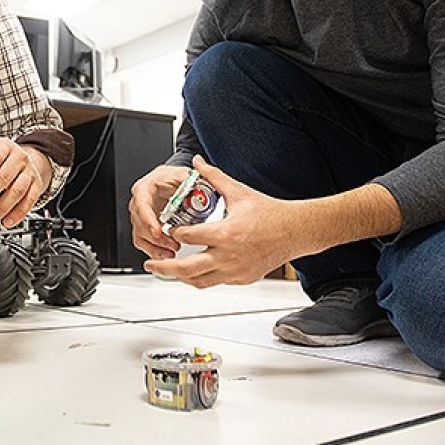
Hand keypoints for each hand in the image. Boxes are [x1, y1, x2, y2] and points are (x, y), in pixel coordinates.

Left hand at [0, 138, 50, 227]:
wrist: (27, 160)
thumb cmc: (2, 160)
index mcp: (4, 147)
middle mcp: (19, 158)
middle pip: (3, 177)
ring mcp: (30, 172)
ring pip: (17, 191)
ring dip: (0, 208)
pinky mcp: (37, 186)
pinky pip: (29, 202)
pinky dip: (17, 214)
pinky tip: (6, 221)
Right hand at [128, 164, 192, 259]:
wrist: (171, 182)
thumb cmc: (173, 178)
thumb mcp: (184, 174)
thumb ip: (192, 179)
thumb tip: (204, 183)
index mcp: (144, 188)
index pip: (141, 204)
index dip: (148, 220)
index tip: (158, 232)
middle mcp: (139, 203)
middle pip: (140, 224)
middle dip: (156, 238)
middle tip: (173, 245)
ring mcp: (141, 217)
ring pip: (141, 236)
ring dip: (155, 247)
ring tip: (172, 253)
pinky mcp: (145, 228)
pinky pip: (144, 243)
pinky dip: (155, 251)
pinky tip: (167, 255)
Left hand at [143, 156, 305, 288]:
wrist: (295, 231)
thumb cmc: (270, 213)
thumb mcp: (238, 192)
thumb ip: (213, 177)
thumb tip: (196, 162)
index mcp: (226, 233)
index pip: (189, 236)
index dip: (175, 232)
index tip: (169, 228)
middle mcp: (228, 256)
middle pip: (187, 268)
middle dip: (164, 268)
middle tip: (150, 264)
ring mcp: (235, 271)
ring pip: (199, 281)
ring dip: (180, 277)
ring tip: (168, 270)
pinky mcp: (241, 279)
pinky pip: (215, 282)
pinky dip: (201, 278)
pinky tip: (193, 270)